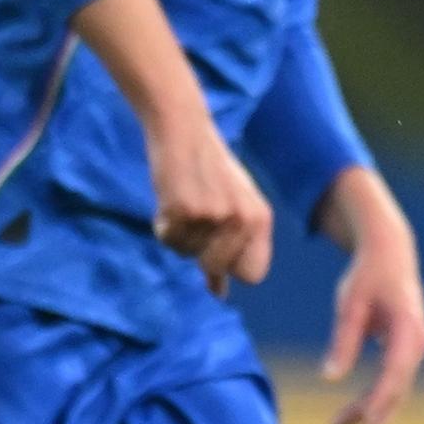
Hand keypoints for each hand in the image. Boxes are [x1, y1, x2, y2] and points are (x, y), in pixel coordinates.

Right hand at [143, 115, 270, 294]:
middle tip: (195, 220)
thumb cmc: (209, 170)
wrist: (183, 129)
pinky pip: (167, 238)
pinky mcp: (183, 209)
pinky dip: (162, 224)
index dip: (231, 269)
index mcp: (261, 218)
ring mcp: (213, 215)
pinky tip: (169, 198)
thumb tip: (220, 294)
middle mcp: (242, 219)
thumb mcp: (233, 205)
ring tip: (184, 201)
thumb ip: (234, 247)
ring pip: (187, 253)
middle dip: (198, 253)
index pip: (254, 274)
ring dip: (178, 234)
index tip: (216, 253)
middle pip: (216, 268)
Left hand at [319, 175, 423, 423]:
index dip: (379, 403)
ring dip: (370, 407)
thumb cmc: (367, 275)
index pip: (394, 374)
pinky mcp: (409, 346)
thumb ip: (343, 342)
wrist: (390, 252)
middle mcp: (418, 341)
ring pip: (395, 386)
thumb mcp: (350, 304)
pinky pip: (394, 378)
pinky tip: (356, 408)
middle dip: (369, 413)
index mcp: (408, 329)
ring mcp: (417, 345)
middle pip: (396, 388)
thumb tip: (329, 379)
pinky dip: (376, 394)